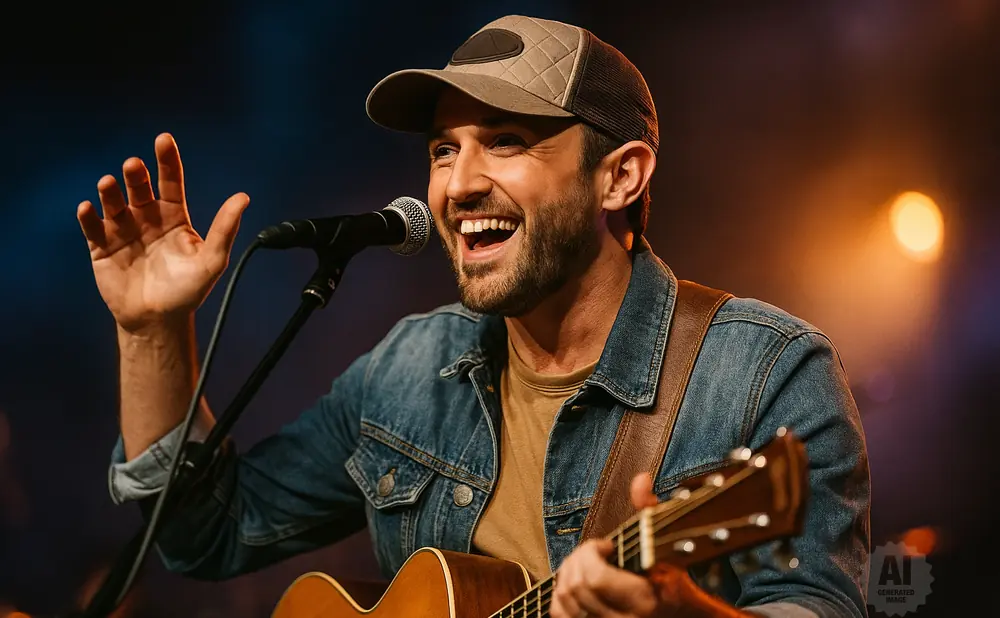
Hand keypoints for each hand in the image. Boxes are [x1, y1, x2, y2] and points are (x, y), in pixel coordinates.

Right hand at [77, 133, 248, 332]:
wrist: (158, 321)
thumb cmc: (188, 291)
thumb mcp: (211, 260)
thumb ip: (225, 228)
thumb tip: (243, 197)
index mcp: (173, 216)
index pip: (170, 182)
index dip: (167, 161)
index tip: (164, 139)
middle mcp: (147, 218)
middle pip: (139, 188)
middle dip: (135, 174)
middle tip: (133, 165)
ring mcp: (123, 231)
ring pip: (114, 203)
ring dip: (110, 192)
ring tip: (109, 183)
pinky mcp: (101, 248)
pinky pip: (92, 228)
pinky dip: (89, 217)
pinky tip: (89, 208)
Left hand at [550, 474, 746, 617]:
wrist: (681, 617)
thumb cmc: (671, 579)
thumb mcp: (664, 544)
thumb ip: (650, 511)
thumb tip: (640, 478)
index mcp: (644, 599)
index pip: (595, 579)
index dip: (591, 553)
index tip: (606, 545)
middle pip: (576, 587)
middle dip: (577, 560)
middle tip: (593, 552)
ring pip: (565, 602)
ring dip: (567, 575)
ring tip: (584, 566)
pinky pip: (560, 615)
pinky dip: (560, 596)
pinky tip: (575, 583)